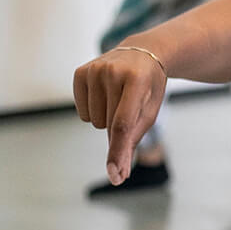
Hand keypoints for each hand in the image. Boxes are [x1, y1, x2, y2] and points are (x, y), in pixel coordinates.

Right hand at [73, 45, 167, 184]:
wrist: (143, 53)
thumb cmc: (149, 89)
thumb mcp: (150, 112)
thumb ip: (132, 142)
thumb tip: (117, 175)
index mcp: (137, 81)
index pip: (123, 124)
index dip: (118, 152)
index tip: (115, 176)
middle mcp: (113, 72)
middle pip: (107, 125)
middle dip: (118, 125)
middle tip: (130, 102)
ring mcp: (95, 69)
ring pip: (93, 121)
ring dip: (106, 117)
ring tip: (119, 96)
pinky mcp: (80, 72)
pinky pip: (82, 113)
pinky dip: (93, 110)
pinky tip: (104, 93)